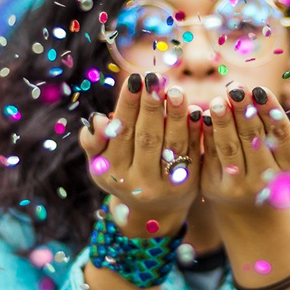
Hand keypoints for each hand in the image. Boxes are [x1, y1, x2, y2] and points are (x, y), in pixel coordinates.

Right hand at [79, 73, 203, 236]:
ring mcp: (166, 186)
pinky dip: (194, 131)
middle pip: (147, 138)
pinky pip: (192, 153)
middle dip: (151, 106)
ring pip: (172, 145)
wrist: (152, 210)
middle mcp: (138, 182)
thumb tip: (99, 120)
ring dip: (175, 115)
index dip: (128, 105)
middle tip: (154, 79)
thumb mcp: (100, 162)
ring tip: (176, 90)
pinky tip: (196, 111)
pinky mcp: (189, 184)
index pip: (121, 133)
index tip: (134, 80)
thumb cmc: (121, 173)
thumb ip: (93, 141)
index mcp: (113, 172)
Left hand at [200, 84, 289, 212]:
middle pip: (254, 139)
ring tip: (218, 101)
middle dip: (244, 111)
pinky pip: (211, 155)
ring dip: (223, 122)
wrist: (251, 201)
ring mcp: (239, 186)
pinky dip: (207, 134)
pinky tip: (202, 115)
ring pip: (230, 148)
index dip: (270, 112)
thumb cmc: (279, 162)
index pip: (281, 136)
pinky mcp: (214, 186)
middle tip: (236, 88)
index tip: (259, 90)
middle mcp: (266, 180)